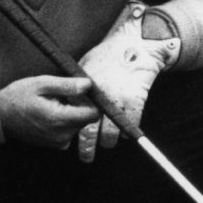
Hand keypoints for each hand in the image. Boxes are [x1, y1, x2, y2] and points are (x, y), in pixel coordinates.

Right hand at [0, 75, 99, 149]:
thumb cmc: (18, 97)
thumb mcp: (41, 84)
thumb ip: (67, 85)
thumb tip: (88, 85)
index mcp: (60, 120)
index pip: (93, 114)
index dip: (91, 100)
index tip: (80, 91)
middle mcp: (62, 135)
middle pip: (87, 118)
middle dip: (80, 105)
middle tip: (61, 96)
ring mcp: (59, 143)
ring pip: (79, 124)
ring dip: (72, 112)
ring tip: (53, 104)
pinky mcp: (57, 145)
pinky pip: (70, 130)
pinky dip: (65, 121)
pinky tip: (50, 113)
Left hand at [76, 2, 179, 161]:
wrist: (135, 44)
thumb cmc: (107, 54)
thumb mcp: (84, 67)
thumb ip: (75, 87)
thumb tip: (66, 103)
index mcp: (84, 90)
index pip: (74, 119)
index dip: (74, 131)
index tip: (72, 140)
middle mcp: (99, 98)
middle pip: (89, 132)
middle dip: (87, 148)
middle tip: (86, 157)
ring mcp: (118, 101)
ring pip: (110, 135)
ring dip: (108, 141)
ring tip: (107, 142)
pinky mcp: (136, 102)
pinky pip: (130, 127)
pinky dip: (126, 133)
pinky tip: (123, 134)